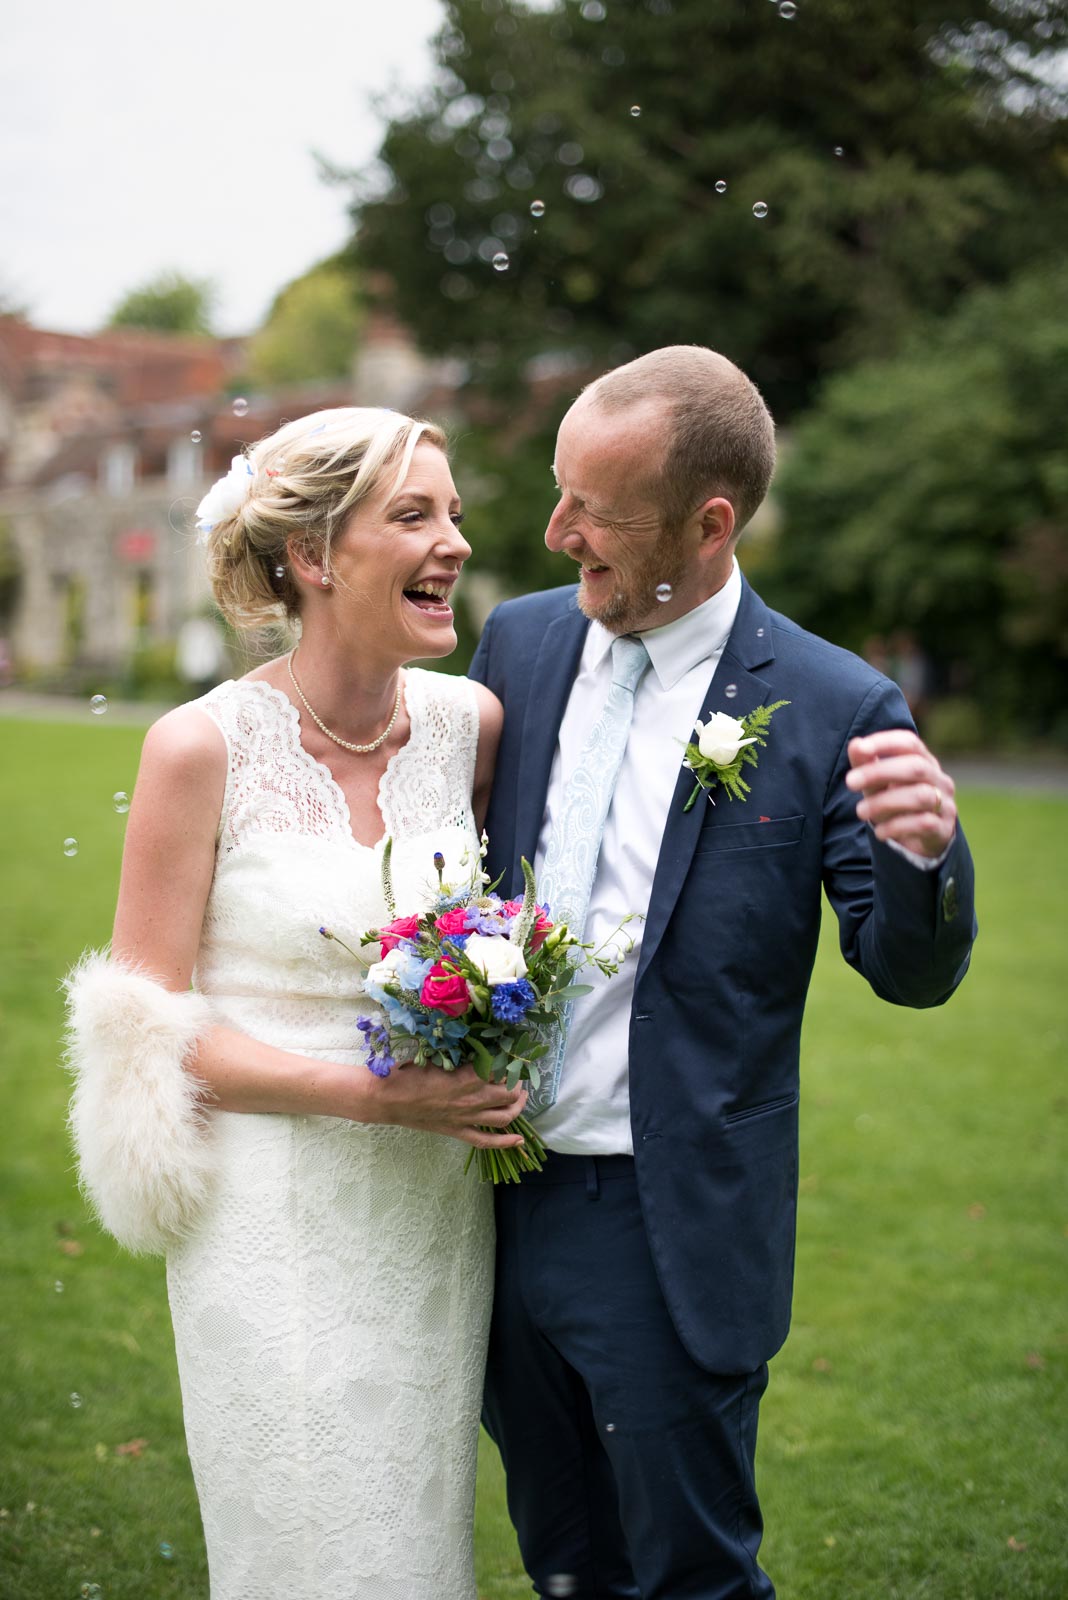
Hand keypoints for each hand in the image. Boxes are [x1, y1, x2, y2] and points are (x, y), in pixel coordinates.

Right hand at [365, 1062, 528, 1149]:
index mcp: (467, 1078)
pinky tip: (519, 1141)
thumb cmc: (409, 1073)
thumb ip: (462, 1058)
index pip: (502, 1071)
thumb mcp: (438, 1057)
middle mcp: (472, 1100)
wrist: (387, 1099)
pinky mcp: (458, 1132)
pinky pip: (486, 1142)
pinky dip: (505, 1143)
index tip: (510, 1055)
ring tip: (521, 1096)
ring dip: (518, 1107)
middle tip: (517, 1074)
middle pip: (510, 1094)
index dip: (510, 1063)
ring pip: (504, 1118)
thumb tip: (481, 1051)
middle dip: (518, 1083)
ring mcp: (466, 1119)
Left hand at [845, 729, 956, 858]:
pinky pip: (923, 823)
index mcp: (924, 762)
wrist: (918, 842)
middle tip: (850, 782)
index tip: (860, 749)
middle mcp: (939, 780)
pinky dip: (896, 826)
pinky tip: (879, 832)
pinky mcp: (943, 829)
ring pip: (920, 796)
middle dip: (880, 772)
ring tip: (861, 811)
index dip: (885, 742)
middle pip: (916, 767)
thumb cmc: (894, 804)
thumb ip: (866, 765)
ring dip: (884, 802)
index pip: (910, 743)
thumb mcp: (877, 784)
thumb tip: (855, 745)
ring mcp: (945, 804)